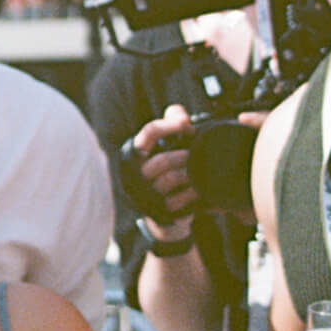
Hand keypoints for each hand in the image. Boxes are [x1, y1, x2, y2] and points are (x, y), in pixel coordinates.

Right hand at [128, 105, 199, 226]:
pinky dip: (192, 193)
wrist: (162, 215)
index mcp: (131, 154)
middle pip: (163, 160)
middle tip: (195, 154)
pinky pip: (178, 200)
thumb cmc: (165, 170)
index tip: (189, 125)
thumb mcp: (162, 145)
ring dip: (189, 173)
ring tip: (198, 170)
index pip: (150, 132)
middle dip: (184, 156)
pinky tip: (199, 188)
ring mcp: (144, 196)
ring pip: (170, 180)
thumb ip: (170, 122)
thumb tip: (180, 114)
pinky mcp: (157, 213)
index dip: (171, 125)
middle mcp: (133, 176)